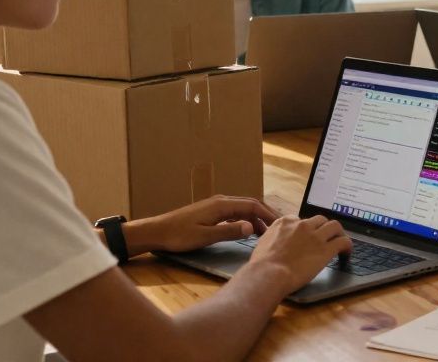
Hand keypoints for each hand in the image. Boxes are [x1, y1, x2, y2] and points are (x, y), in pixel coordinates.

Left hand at [128, 195, 278, 253]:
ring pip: (243, 208)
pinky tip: (247, 230)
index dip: (268, 215)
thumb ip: (229, 231)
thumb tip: (251, 227)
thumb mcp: (204, 237)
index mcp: (222, 205)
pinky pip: (234, 212)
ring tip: (266, 232)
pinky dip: (245, 219)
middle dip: (266, 214)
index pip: (252, 206)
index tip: (281, 225)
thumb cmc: (178, 235)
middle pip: (250, 204)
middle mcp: (221, 201)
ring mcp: (216, 205)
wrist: (156, 231)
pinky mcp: (211, 211)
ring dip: (256, 217)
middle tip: (279, 227)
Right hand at [247, 215, 352, 295]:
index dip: (306, 229)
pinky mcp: (326, 249)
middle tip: (325, 239)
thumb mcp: (264, 242)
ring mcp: (315, 236)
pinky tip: (346, 253)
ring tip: (339, 243)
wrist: (269, 273)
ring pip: (335, 226)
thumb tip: (278, 241)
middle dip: (323, 228)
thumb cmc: (262, 264)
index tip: (307, 237)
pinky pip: (343, 242)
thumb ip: (274, 237)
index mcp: (286, 222)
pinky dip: (347, 246)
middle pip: (320, 220)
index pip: (301, 219)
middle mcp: (302, 225)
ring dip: (338, 233)